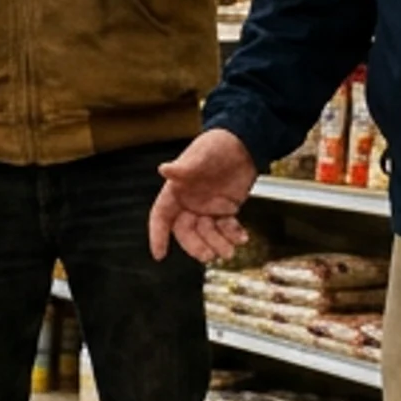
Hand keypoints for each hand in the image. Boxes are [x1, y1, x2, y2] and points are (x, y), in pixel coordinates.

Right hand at [151, 129, 259, 261]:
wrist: (242, 144)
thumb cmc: (215, 146)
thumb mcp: (200, 155)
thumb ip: (184, 167)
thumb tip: (165, 169)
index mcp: (176, 191)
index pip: (161, 216)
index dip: (158, 235)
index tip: (159, 254)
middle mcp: (189, 203)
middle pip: (186, 231)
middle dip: (196, 246)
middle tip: (208, 256)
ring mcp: (207, 208)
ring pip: (207, 234)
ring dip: (217, 244)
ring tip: (229, 251)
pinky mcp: (225, 210)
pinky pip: (226, 228)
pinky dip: (233, 235)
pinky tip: (242, 238)